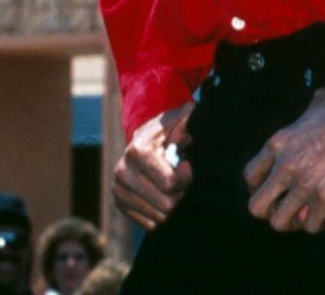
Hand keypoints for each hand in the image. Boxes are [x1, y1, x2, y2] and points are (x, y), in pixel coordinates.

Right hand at [112, 102, 194, 229]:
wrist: (147, 138)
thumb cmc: (171, 129)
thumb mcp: (183, 118)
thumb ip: (188, 123)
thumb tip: (182, 137)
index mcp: (137, 150)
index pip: (169, 184)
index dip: (186, 178)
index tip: (187, 164)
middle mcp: (122, 172)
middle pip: (166, 205)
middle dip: (180, 192)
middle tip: (182, 177)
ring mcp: (118, 190)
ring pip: (160, 217)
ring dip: (172, 202)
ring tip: (172, 184)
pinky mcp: (120, 204)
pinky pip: (151, 224)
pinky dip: (161, 212)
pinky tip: (162, 194)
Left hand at [244, 87, 324, 233]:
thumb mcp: (316, 103)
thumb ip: (306, 115)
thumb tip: (314, 112)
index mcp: (278, 143)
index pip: (251, 176)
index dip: (260, 186)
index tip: (276, 187)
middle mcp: (285, 167)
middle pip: (256, 207)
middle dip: (271, 210)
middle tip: (288, 206)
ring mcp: (304, 184)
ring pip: (280, 223)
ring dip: (293, 222)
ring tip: (307, 214)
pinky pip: (311, 226)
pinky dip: (319, 224)